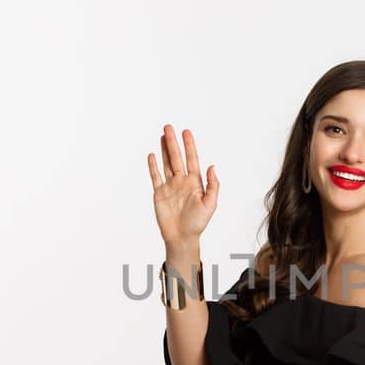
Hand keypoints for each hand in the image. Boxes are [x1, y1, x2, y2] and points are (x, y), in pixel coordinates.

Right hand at [147, 124, 219, 248]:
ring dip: (164, 150)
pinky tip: (152, 155)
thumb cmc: (198, 223)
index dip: (189, 145)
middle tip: (169, 127)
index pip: (191, 159)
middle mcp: (182, 181)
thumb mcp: (210, 204)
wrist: (182, 237)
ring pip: (166, 163)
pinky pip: (155, 177)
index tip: (186, 132)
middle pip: (177, 157)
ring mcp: (170, 186)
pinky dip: (153, 166)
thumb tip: (212, 167)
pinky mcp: (159, 193)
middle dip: (173, 142)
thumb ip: (212, 185)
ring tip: (162, 136)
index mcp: (195, 182)